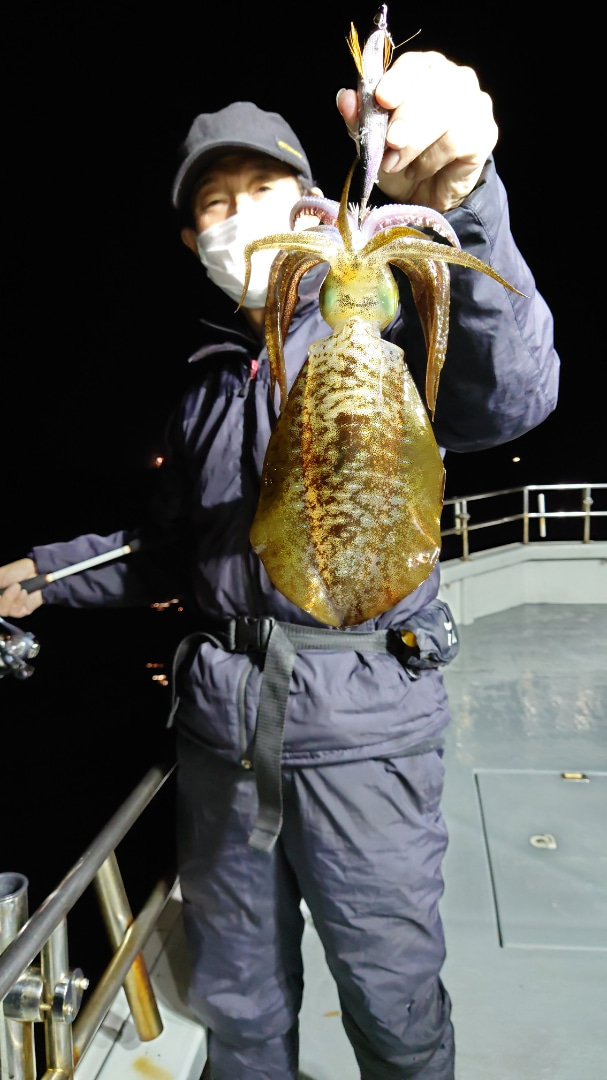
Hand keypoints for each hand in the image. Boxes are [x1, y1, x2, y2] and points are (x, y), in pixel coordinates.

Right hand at [0, 559, 41, 617]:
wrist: (37, 572)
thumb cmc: (17, 570)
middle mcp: (1, 601)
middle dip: (1, 599)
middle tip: (11, 586)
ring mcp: (9, 607)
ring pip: (2, 610)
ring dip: (9, 598)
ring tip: (17, 586)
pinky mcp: (20, 611)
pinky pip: (15, 611)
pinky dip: (19, 600)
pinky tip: (24, 592)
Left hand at [337, 51, 497, 212]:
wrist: (427, 197)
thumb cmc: (401, 161)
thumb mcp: (373, 143)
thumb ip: (360, 120)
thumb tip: (345, 99)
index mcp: (422, 72)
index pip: (413, 64)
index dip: (397, 79)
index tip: (382, 98)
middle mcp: (451, 79)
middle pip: (432, 85)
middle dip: (406, 116)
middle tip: (390, 143)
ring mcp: (473, 102)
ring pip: (447, 110)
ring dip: (416, 142)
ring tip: (397, 164)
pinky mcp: (484, 131)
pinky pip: (457, 139)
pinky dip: (433, 158)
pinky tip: (421, 169)